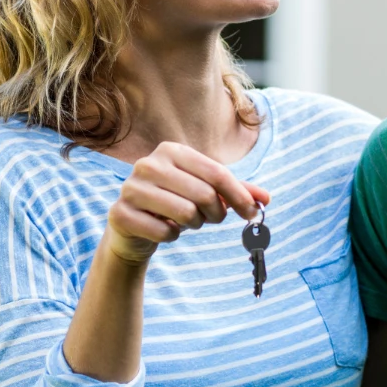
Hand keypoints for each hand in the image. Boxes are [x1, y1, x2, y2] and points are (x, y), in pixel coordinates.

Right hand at [106, 141, 269, 264]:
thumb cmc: (175, 203)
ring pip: (186, 213)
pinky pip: (164, 232)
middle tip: (211, 219)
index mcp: (171, 151)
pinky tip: (163, 229)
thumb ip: (236, 191)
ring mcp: (131, 188)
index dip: (239, 195)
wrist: (134, 226)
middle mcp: (148, 164)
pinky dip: (172, 236)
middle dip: (216, 213)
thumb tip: (266, 198)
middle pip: (204, 193)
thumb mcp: (206, 192)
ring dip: (194, 224)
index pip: (216, 172)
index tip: (253, 213)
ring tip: (185, 220)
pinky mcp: (120, 214)